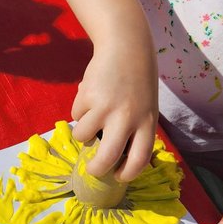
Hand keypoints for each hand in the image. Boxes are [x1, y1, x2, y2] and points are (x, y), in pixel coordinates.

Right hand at [71, 31, 158, 182]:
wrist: (126, 47)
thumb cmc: (137, 81)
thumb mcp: (145, 108)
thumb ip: (134, 131)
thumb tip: (112, 159)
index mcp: (147, 123)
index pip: (139, 159)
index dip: (127, 173)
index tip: (118, 176)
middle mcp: (127, 118)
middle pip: (107, 158)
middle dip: (95, 169)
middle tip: (92, 169)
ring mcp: (106, 108)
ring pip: (83, 137)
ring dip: (83, 132)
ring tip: (92, 116)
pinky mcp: (87, 97)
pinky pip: (75, 116)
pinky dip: (79, 110)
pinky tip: (91, 95)